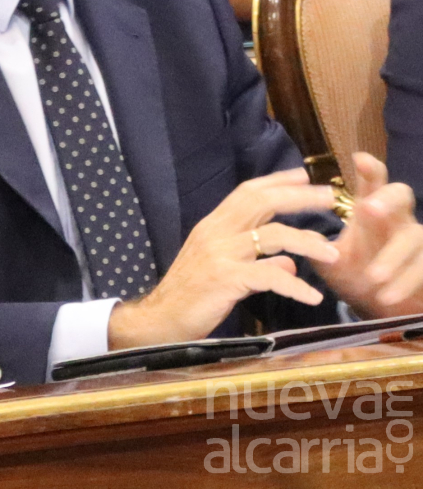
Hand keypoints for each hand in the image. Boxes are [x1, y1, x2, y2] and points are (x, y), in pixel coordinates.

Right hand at [108, 167, 338, 348]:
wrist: (160, 320)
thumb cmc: (189, 296)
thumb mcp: (223, 272)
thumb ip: (256, 264)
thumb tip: (289, 263)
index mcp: (214, 225)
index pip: (247, 192)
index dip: (276, 181)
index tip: (303, 175)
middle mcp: (216, 231)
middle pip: (262, 202)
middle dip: (298, 197)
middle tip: (329, 196)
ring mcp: (221, 253)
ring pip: (272, 235)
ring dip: (307, 241)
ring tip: (333, 253)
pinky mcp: (225, 278)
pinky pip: (268, 276)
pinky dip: (294, 285)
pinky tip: (312, 296)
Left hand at [314, 152, 422, 317]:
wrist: (379, 306)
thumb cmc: (355, 272)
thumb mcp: (330, 260)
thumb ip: (314, 247)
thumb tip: (297, 237)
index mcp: (371, 209)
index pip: (373, 181)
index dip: (369, 168)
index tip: (358, 159)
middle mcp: (396, 218)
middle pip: (401, 194)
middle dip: (386, 199)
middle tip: (369, 209)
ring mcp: (416, 240)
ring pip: (414, 236)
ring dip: (393, 256)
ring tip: (373, 276)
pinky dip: (405, 282)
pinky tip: (386, 296)